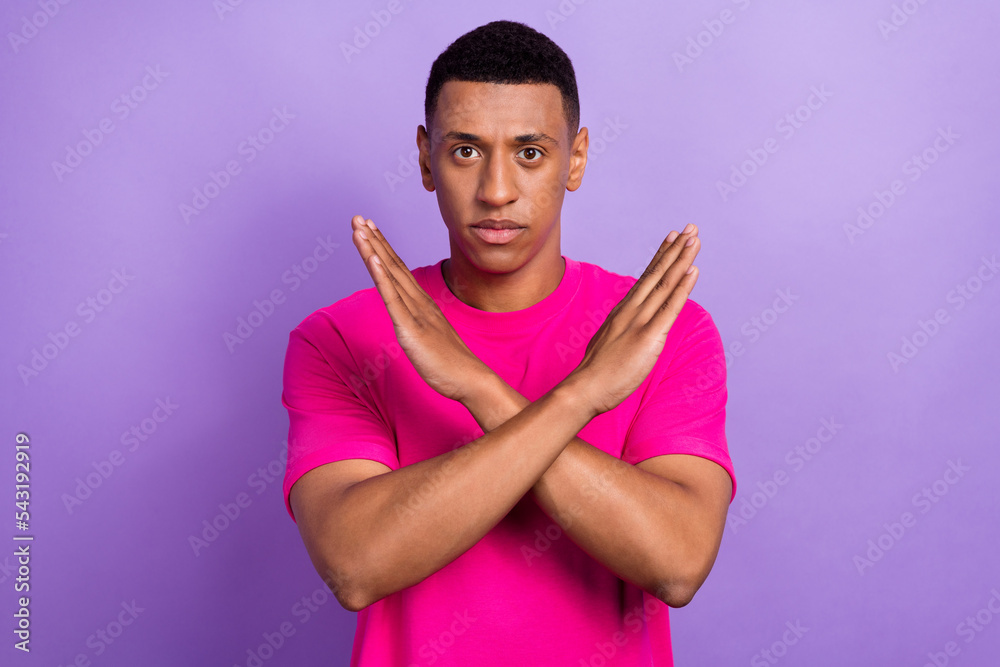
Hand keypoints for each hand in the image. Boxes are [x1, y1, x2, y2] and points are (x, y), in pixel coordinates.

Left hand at [350, 215, 492, 403]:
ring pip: (390, 275)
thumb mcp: (431, 339)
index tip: (370, 229)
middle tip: (358, 217)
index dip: (383, 248)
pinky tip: (372, 259)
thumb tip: (412, 322)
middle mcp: (419, 302)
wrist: (470, 379)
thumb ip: (420, 326)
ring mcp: (415, 313)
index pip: (399, 270)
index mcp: (422, 304)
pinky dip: (382, 276)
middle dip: (373, 240)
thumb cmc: (452, 364)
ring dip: (373, 249)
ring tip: (359, 228)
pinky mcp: (410, 328)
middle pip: (392, 265)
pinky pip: (393, 298)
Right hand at [567, 224, 700, 415]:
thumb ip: (618, 332)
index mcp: (623, 312)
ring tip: (694, 239)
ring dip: (681, 259)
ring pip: (665, 283)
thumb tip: (624, 330)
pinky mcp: (649, 336)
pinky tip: (693, 271)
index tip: (673, 239)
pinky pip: (670, 307)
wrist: (585, 388)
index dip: (661, 257)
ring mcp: (640, 321)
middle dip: (675, 249)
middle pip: (657, 273)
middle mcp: (631, 310)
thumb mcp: (607, 344)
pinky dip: (683, 286)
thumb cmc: (595, 374)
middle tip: (690, 228)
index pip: (646, 278)